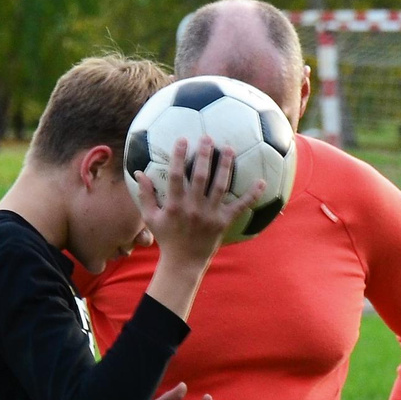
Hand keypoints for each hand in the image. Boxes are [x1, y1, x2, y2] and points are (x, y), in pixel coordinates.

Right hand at [138, 138, 263, 271]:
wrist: (183, 262)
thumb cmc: (166, 238)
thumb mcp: (150, 218)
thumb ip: (145, 195)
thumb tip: (138, 173)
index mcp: (175, 205)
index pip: (176, 176)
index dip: (179, 157)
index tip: (182, 139)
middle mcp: (193, 208)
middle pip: (201, 177)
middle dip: (204, 155)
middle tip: (208, 137)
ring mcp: (210, 215)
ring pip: (220, 187)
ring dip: (225, 166)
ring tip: (229, 149)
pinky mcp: (224, 222)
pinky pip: (240, 207)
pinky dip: (252, 195)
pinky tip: (262, 182)